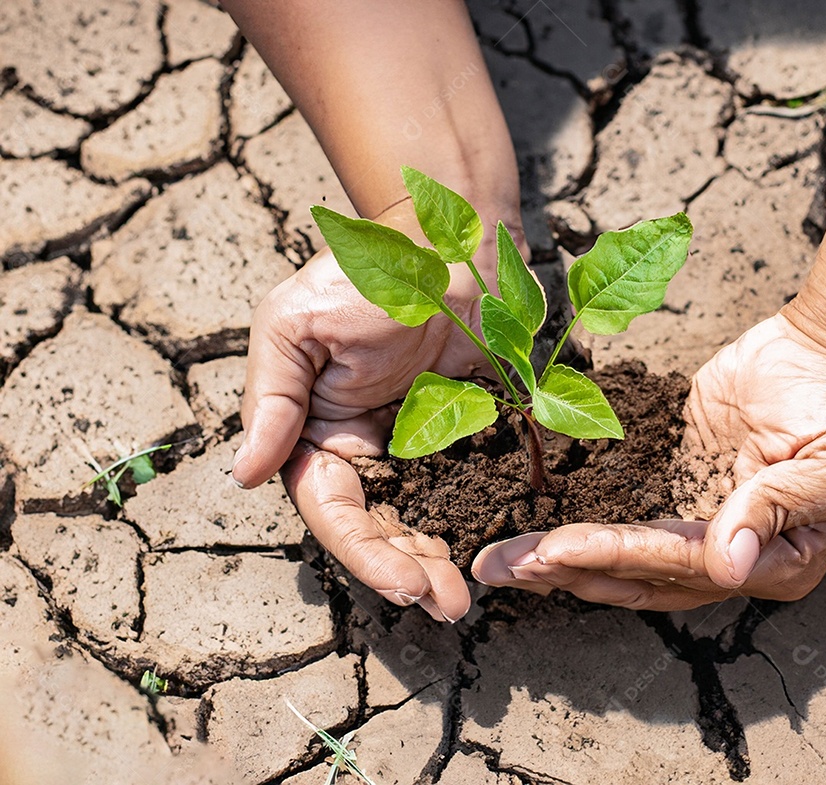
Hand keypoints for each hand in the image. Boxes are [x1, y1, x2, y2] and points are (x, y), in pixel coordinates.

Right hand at [232, 237, 492, 622]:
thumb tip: (242, 475)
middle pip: (378, 528)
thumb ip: (272, 402)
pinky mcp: (460, 435)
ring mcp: (413, 446)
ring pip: (419, 519)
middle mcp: (361, 449)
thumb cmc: (361, 275)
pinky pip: (464, 487)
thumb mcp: (294, 327)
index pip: (331, 508)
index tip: (403, 585)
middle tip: (448, 606)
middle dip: (406, 571)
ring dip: (437, 560)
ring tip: (465, 599)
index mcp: (314, 433)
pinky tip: (489, 549)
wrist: (446, 244)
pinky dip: (471, 520)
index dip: (363, 551)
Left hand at [471, 312, 825, 609]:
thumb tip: (729, 563)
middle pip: (637, 575)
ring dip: (559, 558)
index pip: (682, 566)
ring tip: (498, 560)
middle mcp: (724, 556)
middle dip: (567, 571)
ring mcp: (692, 521)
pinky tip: (526, 520)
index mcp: (772, 563)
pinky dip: (574, 515)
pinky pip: (616, 505)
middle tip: (504, 568)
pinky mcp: (669, 484)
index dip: (619, 557)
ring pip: (618, 552)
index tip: (560, 549)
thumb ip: (775, 507)